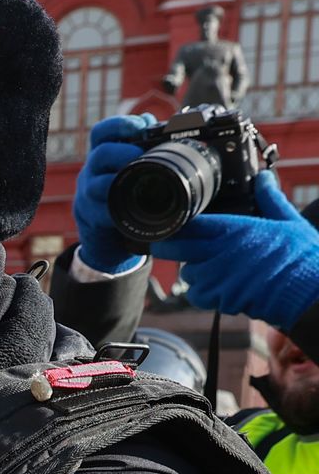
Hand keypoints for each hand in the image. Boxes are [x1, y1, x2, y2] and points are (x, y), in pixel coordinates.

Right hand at [73, 114, 152, 272]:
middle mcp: (92, 171)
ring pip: (96, 185)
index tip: (140, 125)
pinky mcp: (92, 217)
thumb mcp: (128, 168)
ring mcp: (89, 194)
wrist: (105, 230)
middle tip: (140, 156)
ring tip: (137, 184)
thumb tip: (162, 124)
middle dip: (122, 153)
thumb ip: (142, 146)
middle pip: (100, 154)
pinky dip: (115, 212)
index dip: (119, 125)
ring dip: (117, 183)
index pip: (102, 132)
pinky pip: (101, 213)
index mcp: (104, 155)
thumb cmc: (122, 194)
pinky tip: (130, 211)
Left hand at [151, 170, 318, 328]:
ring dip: (194, 272)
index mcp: (233, 228)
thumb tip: (264, 176)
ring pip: (186, 273)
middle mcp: (220, 250)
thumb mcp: (288, 220)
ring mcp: (217, 275)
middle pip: (175, 247)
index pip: (191, 223)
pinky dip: (202, 294)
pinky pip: (196, 295)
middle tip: (169, 247)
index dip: (178, 224)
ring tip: (212, 270)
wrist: (309, 290)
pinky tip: (218, 288)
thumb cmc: (301, 254)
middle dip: (169, 247)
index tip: (174, 226)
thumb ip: (269, 198)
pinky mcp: (220, 297)